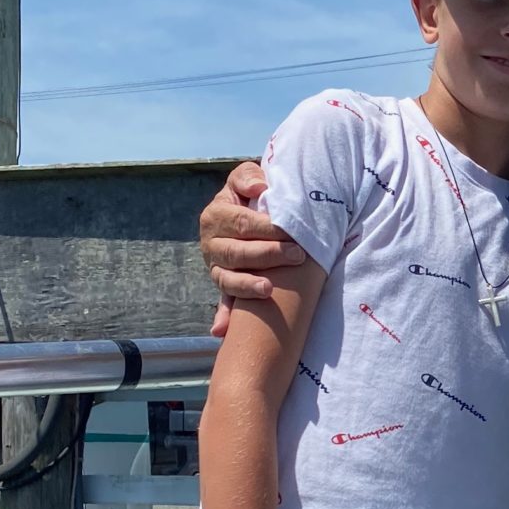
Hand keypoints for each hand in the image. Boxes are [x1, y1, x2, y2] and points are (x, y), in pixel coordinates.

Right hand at [200, 160, 306, 311]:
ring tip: (269, 290)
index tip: (290, 231)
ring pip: (227, 279)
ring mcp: (216, 267)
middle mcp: (211, 243)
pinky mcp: (225, 286)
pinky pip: (225, 303)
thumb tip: (258, 190)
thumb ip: (248, 178)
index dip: (267, 228)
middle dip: (268, 255)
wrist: (251, 215)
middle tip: (297, 255)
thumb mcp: (248, 180)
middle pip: (237, 252)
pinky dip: (223, 317)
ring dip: (247, 287)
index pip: (242, 223)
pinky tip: (221, 330)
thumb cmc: (253, 196)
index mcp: (216, 215)